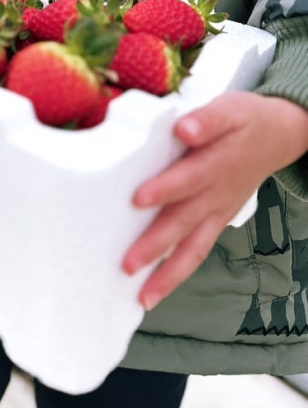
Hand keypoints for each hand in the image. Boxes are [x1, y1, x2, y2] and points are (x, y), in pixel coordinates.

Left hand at [123, 92, 307, 310]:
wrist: (278, 136)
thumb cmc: (246, 121)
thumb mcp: (230, 109)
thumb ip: (206, 119)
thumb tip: (184, 127)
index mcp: (216, 164)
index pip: (187, 179)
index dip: (164, 189)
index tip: (138, 198)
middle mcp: (216, 195)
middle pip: (184, 223)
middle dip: (156, 245)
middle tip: (128, 263)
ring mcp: (217, 212)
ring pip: (193, 248)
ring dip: (168, 274)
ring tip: (143, 298)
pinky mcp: (217, 221)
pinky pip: (198, 251)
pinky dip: (178, 272)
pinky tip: (155, 288)